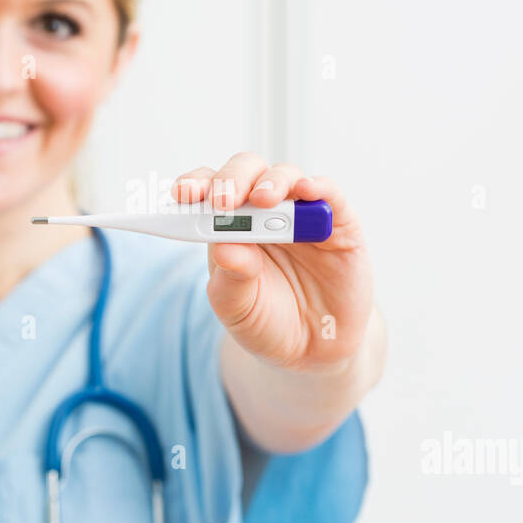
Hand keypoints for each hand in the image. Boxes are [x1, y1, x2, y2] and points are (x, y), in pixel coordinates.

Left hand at [173, 152, 373, 374]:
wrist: (314, 350)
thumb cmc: (268, 321)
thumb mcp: (239, 309)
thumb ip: (231, 279)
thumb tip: (224, 246)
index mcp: (229, 226)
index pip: (209, 190)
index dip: (196, 184)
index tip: (183, 194)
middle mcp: (264, 211)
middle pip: (246, 172)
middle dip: (231, 179)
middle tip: (223, 200)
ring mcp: (301, 214)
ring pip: (285, 175)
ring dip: (271, 182)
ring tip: (263, 199)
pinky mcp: (338, 223)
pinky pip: (330, 195)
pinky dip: (319, 187)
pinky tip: (307, 192)